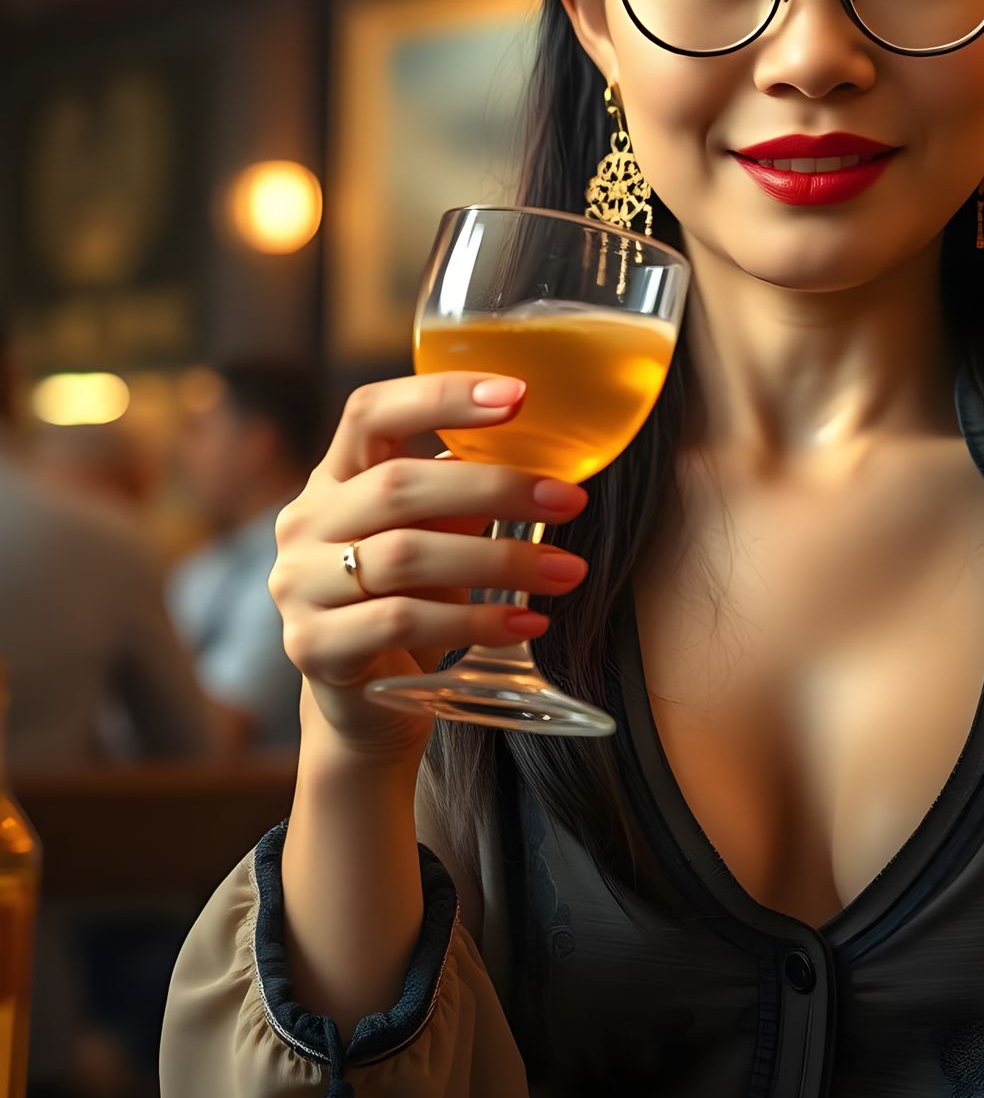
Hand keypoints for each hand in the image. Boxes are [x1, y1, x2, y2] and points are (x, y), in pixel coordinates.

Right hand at [268, 372, 589, 760]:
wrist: (365, 704)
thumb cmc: (410, 599)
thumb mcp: (437, 534)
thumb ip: (466, 492)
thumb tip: (548, 460)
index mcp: (335, 476)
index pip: (371, 412)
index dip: (441, 396)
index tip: (519, 394)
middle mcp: (305, 521)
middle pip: (398, 486)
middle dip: (496, 487)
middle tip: (569, 501)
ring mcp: (299, 585)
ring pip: (405, 556)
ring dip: (499, 560)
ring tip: (567, 571)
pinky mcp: (312, 647)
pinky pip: (400, 622)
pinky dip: (474, 622)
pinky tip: (526, 622)